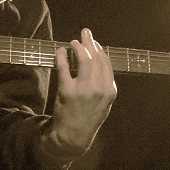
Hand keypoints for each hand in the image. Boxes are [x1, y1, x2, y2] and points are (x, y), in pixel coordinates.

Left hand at [43, 28, 116, 158]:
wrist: (73, 136)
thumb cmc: (88, 118)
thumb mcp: (104, 103)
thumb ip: (104, 84)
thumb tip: (98, 61)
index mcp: (110, 90)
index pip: (106, 62)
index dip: (99, 49)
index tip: (93, 42)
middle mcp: (99, 89)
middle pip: (95, 57)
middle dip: (89, 42)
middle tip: (84, 33)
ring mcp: (83, 90)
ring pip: (82, 59)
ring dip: (77, 47)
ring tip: (72, 42)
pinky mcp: (67, 91)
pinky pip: (63, 67)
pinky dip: (61, 56)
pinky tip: (60, 51)